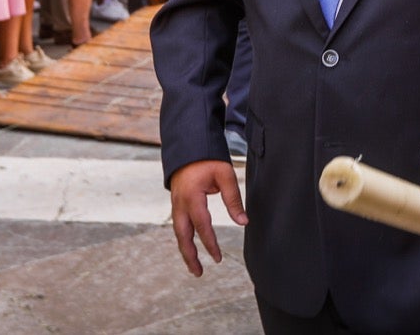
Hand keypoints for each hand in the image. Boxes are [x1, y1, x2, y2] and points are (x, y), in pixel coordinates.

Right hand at [168, 160, 247, 275]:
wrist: (189, 146)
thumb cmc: (209, 159)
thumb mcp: (225, 175)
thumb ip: (233, 200)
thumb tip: (243, 222)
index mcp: (192, 197)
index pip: (202, 226)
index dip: (210, 244)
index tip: (218, 258)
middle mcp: (180, 203)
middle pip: (183, 235)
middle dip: (190, 255)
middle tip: (198, 273)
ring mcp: (175, 203)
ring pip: (178, 232)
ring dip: (185, 250)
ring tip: (194, 267)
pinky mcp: (176, 203)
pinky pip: (178, 225)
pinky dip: (183, 239)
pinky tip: (190, 248)